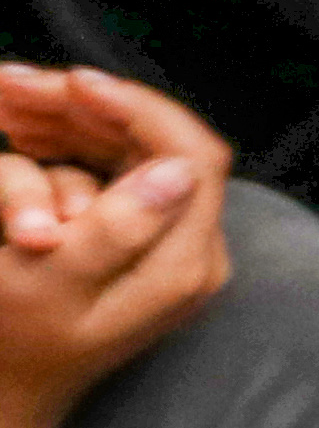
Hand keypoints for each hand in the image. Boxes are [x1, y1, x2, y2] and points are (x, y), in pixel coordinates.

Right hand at [0, 67, 234, 427]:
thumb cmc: (8, 345)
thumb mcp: (48, 287)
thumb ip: (116, 230)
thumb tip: (179, 172)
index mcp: (184, 263)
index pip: (192, 155)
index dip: (136, 108)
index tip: (74, 83)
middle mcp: (187, 248)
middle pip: (154, 144)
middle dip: (82, 106)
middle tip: (9, 83)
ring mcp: (158, 241)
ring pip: (122, 151)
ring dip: (62, 118)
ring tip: (2, 96)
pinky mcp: (125, 237)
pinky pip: (100, 171)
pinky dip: (58, 146)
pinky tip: (15, 127)